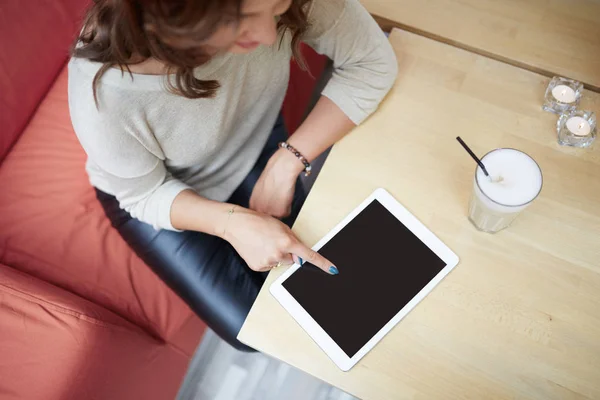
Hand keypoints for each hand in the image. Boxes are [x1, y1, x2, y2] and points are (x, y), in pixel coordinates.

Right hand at [223, 207, 337, 274]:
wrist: (237, 225)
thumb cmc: (259, 221)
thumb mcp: (281, 227)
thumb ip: (293, 241)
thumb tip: (299, 258)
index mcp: (287, 242)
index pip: (309, 256)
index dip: (322, 264)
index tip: (332, 270)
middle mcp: (278, 254)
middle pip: (292, 260)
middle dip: (288, 253)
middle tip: (275, 241)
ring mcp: (268, 262)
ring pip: (280, 263)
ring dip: (276, 255)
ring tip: (264, 243)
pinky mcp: (258, 266)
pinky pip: (269, 266)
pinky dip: (266, 259)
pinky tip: (258, 249)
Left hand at [249, 148, 303, 217]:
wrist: (281, 170)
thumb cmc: (271, 175)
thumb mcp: (259, 189)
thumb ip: (259, 200)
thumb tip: (265, 206)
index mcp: (253, 204)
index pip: (258, 215)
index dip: (266, 211)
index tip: (271, 207)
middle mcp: (259, 210)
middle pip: (268, 218)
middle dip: (273, 213)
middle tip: (278, 201)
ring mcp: (270, 212)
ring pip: (278, 217)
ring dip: (281, 210)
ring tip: (281, 196)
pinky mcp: (280, 212)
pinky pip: (287, 214)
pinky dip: (288, 207)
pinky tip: (286, 196)